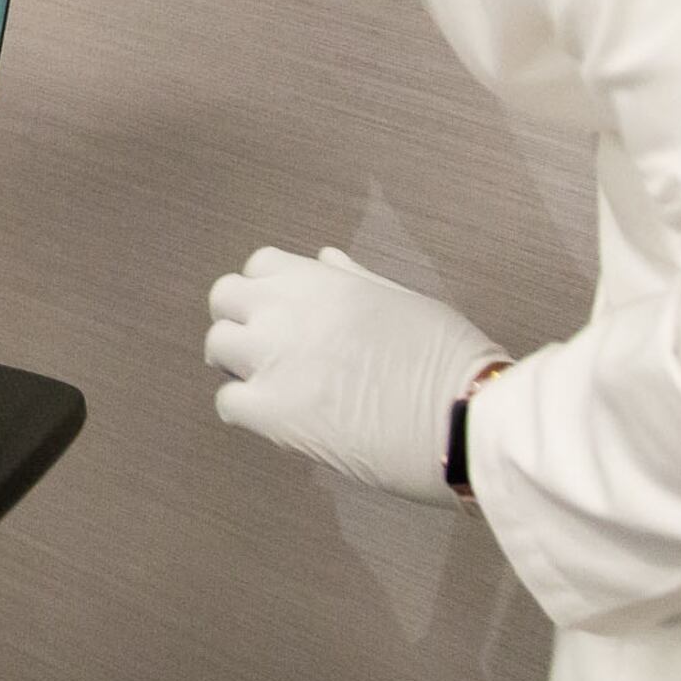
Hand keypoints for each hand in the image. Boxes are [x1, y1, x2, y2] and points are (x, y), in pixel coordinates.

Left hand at [203, 245, 504, 504]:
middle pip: (225, 298)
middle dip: (241, 318)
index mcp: (321, 280)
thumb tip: (325, 261)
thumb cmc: (449, 359)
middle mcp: (287, 311)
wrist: (462, 418)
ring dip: (238, 361)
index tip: (285, 312)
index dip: (269, 290)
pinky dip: (244, 408)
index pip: (260, 266)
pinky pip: (228, 401)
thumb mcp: (403, 300)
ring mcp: (273, 361)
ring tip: (271, 383)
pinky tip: (276, 419)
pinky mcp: (273, 413)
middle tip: (268, 347)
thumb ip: (354, 280)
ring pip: (217, 346)